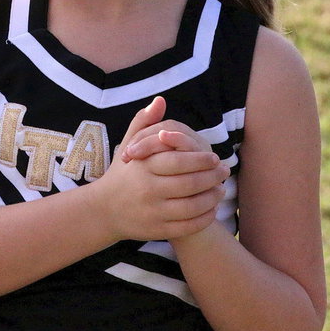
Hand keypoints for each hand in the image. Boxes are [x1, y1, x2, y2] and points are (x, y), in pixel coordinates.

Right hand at [90, 98, 228, 241]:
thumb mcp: (129, 145)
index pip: (178, 161)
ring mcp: (152, 212)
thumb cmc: (123, 173)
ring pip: (191, 207)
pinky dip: (204, 218)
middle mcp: (147, 190)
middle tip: (224, 170)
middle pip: (189, 183)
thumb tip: (160, 100)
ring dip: (212, 198)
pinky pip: (187, 226)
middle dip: (212, 177)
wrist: (104, 210)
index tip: (215, 156)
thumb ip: (144, 122)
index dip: (200, 159)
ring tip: (221, 189)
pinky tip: (212, 208)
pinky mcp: (157, 230)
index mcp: (143, 167)